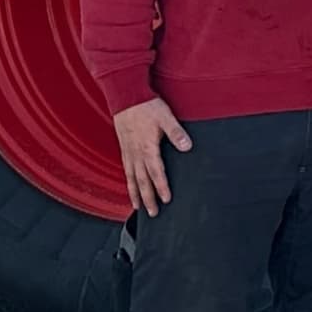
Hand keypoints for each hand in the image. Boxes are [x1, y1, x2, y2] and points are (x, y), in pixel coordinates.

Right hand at [115, 96, 192, 215]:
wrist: (125, 97)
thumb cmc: (146, 106)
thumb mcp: (165, 117)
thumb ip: (176, 133)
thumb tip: (187, 147)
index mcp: (147, 148)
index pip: (156, 172)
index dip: (161, 187)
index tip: (166, 200)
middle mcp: (136, 154)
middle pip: (142, 181)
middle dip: (148, 198)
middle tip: (153, 213)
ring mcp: (128, 152)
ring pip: (131, 178)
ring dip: (136, 194)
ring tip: (138, 207)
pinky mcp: (124, 148)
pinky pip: (125, 170)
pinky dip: (128, 182)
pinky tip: (130, 187)